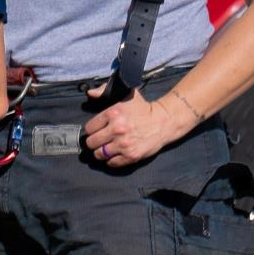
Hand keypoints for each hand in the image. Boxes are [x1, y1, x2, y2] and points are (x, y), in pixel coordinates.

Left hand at [83, 90, 199, 168]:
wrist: (164, 121)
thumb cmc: (143, 108)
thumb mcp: (126, 94)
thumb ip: (105, 91)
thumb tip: (91, 93)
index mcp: (112, 114)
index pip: (89, 128)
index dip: (93, 129)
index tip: (98, 129)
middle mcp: (116, 130)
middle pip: (91, 143)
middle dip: (95, 141)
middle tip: (101, 140)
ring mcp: (123, 144)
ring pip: (99, 154)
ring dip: (101, 152)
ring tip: (107, 147)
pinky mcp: (131, 155)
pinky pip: (112, 163)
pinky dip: (112, 160)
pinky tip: (116, 154)